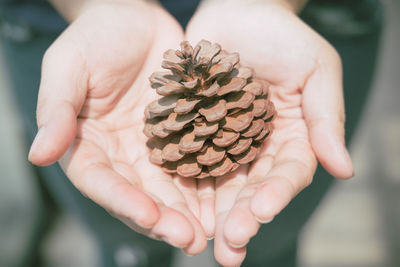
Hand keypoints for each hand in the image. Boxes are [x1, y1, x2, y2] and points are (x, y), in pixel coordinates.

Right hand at [28, 0, 206, 254]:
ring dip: (190, 211)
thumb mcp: (68, 66)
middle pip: (141, 194)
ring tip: (212, 232)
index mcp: (88, 144)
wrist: (133, 16)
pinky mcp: (181, 133)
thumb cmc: (95, 36)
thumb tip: (39, 155)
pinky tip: (227, 199)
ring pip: (171, 186)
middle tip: (190, 240)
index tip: (149, 216)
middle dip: (164, 218)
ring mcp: (153, 146)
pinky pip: (195, 161)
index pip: (102, 181)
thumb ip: (57, 109)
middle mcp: (121, 154)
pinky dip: (208, 182)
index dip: (123, 201)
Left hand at [186, 0, 352, 264]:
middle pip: (251, 189)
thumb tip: (344, 169)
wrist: (238, 12)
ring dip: (211, 214)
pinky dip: (183, 185)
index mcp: (292, 137)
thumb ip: (326, 118)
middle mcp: (257, 147)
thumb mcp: (316, 69)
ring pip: (219, 184)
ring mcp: (225, 142)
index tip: (260, 212)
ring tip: (199, 242)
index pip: (287, 174)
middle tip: (229, 247)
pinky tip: (173, 208)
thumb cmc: (282, 37)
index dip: (275, 193)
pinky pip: (190, 162)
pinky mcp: (196, 132)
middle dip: (241, 217)